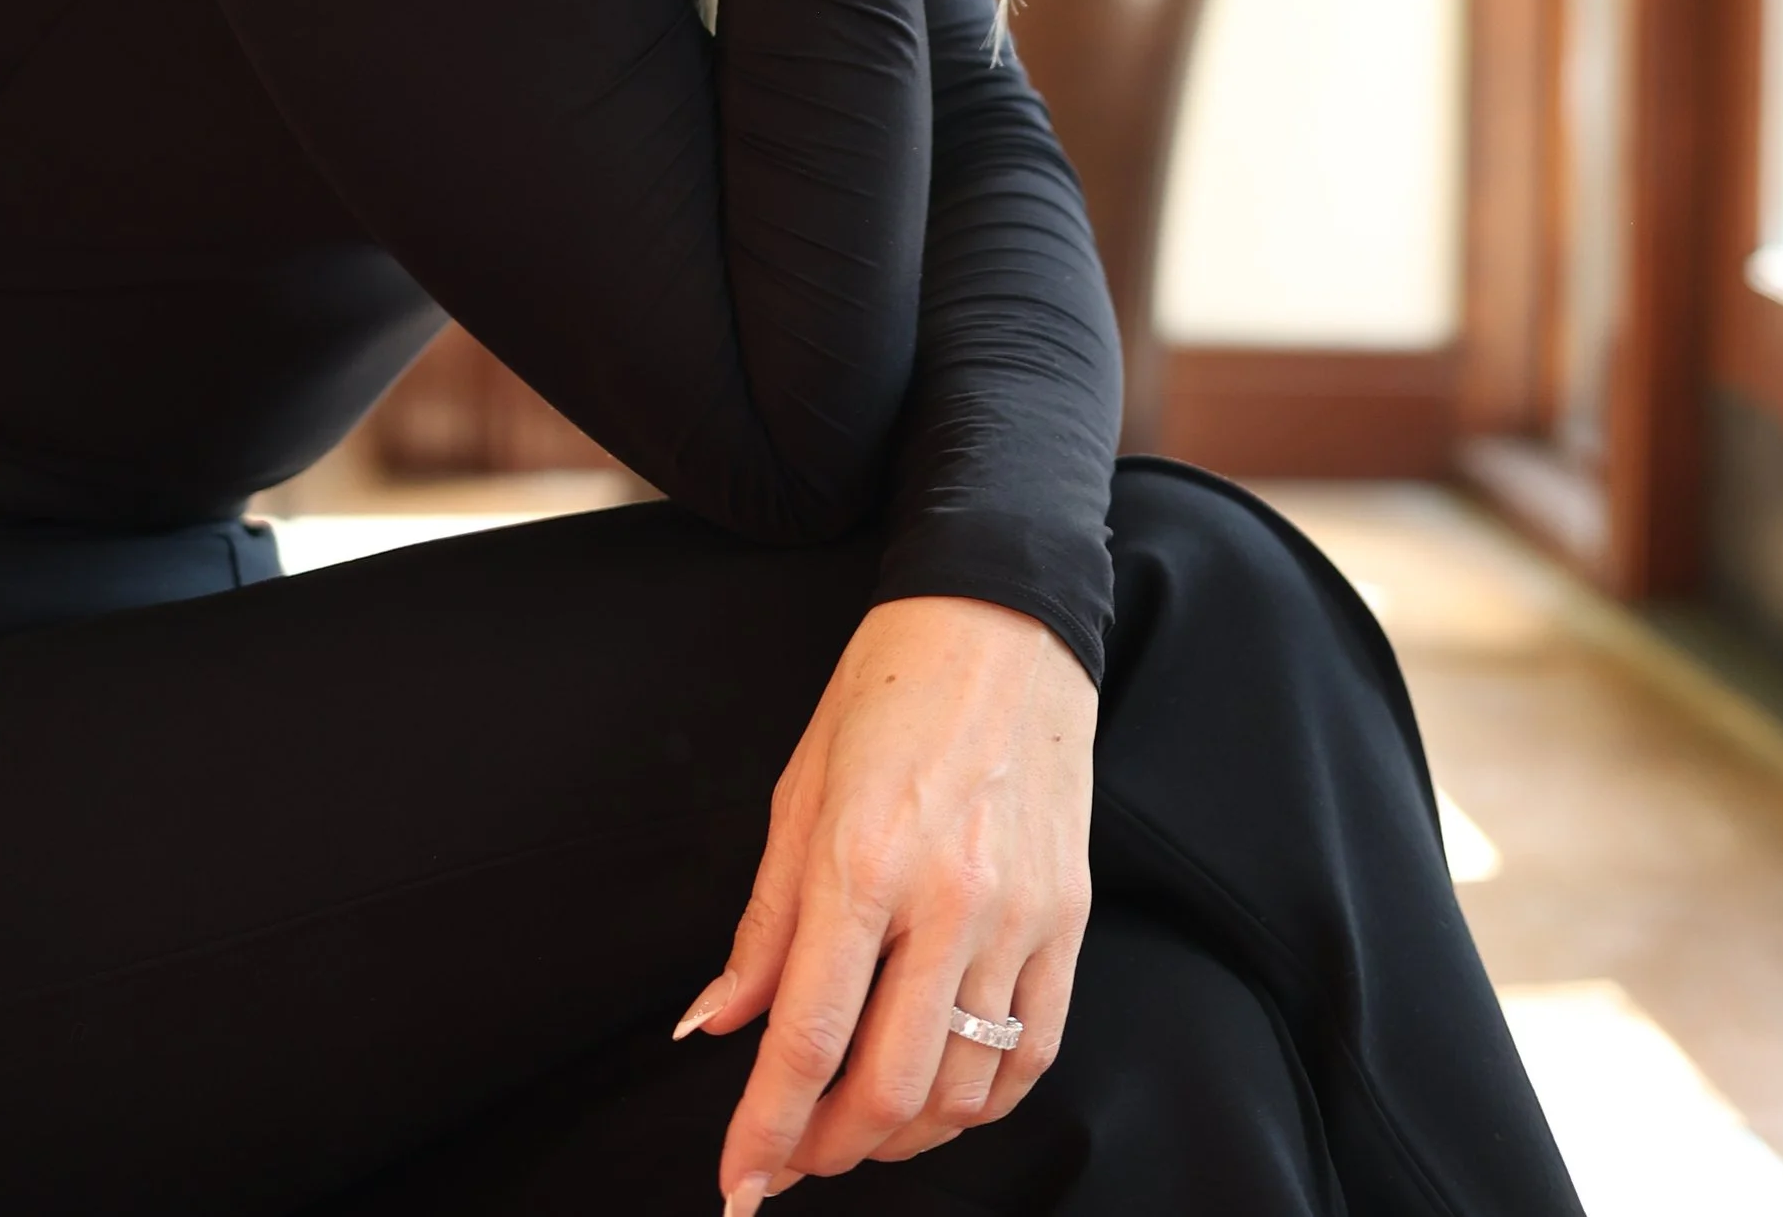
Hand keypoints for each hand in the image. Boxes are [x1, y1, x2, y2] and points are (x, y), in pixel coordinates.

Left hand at [678, 596, 1095, 1204]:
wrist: (1003, 621)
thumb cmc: (887, 692)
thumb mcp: (799, 792)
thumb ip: (763, 926)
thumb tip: (714, 1027)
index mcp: (861, 859)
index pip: (807, 1037)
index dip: (767, 1130)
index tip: (740, 1186)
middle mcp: (946, 898)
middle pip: (888, 1085)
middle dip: (828, 1148)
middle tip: (793, 1157)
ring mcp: (1018, 914)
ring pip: (963, 1089)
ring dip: (902, 1136)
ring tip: (859, 1128)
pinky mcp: (1069, 917)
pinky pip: (1032, 1053)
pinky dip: (983, 1104)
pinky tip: (943, 1100)